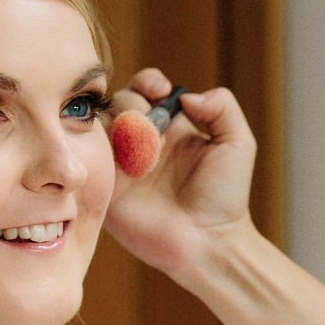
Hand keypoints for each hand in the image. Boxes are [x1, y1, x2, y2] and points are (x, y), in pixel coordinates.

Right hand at [104, 68, 258, 283]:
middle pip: (120, 101)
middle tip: (149, 127)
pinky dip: (95, 147)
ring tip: (137, 144)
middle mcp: (143, 142)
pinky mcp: (107, 187)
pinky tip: (119, 156)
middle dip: (132, 103)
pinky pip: (87, 158)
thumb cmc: (226, 197)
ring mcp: (123, 165)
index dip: (148, 82)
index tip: (159, 89)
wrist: (208, 242)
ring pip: (101, 124)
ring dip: (116, 124)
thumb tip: (185, 96)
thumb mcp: (237, 143)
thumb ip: (222, 107)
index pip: (147, 90)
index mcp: (171, 128)